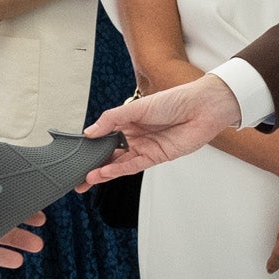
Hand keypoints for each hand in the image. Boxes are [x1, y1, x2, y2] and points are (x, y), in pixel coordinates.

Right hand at [83, 74, 242, 178]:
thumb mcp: (136, 107)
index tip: (77, 152)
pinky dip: (118, 170)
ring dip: (103, 171)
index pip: (104, 135)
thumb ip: (111, 120)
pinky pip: (133, 166)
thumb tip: (89, 132)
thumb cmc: (174, 100)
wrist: (201, 108)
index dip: (91, 144)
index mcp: (129, 120)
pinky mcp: (155, 157)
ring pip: (119, 162)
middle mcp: (135, 135)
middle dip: (94, 163)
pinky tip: (104, 173)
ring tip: (86, 179)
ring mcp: (145, 147)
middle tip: (77, 173)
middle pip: (110, 152)